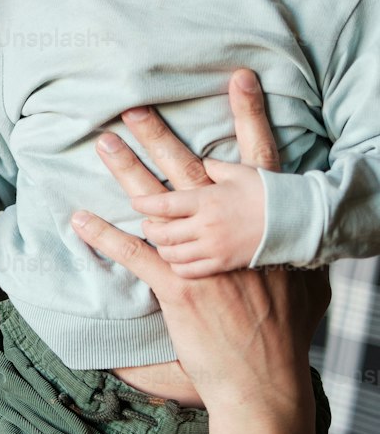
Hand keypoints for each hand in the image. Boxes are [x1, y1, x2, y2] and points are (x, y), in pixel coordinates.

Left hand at [71, 70, 327, 433]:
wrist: (266, 381)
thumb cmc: (287, 339)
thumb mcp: (306, 286)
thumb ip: (295, 257)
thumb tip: (300, 241)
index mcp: (265, 227)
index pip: (259, 159)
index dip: (249, 115)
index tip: (238, 77)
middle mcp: (234, 234)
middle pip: (192, 170)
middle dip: (160, 136)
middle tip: (132, 107)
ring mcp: (204, 258)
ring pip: (157, 205)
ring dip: (125, 172)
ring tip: (103, 143)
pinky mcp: (179, 288)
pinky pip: (134, 253)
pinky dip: (104, 235)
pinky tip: (80, 218)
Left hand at [131, 159, 265, 275]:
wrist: (297, 222)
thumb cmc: (269, 193)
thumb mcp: (241, 173)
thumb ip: (215, 168)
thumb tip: (201, 162)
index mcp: (207, 200)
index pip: (163, 204)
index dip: (144, 204)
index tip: (135, 203)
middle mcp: (206, 226)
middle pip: (162, 232)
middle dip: (149, 227)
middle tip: (147, 221)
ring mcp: (214, 248)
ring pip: (171, 254)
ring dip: (161, 247)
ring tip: (161, 239)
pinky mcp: (223, 265)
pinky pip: (189, 270)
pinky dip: (177, 264)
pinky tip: (177, 258)